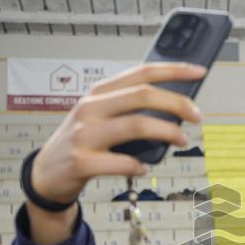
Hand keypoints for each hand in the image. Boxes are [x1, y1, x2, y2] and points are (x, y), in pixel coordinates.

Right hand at [30, 62, 205, 204]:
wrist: (45, 174)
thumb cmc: (81, 143)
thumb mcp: (99, 116)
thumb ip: (128, 108)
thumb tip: (175, 108)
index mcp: (98, 93)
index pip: (140, 73)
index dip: (173, 70)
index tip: (199, 71)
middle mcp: (90, 108)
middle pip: (143, 96)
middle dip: (178, 103)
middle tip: (197, 116)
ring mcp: (84, 134)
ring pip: (137, 126)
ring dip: (168, 133)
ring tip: (182, 140)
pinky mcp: (81, 162)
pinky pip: (123, 162)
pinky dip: (140, 166)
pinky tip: (145, 168)